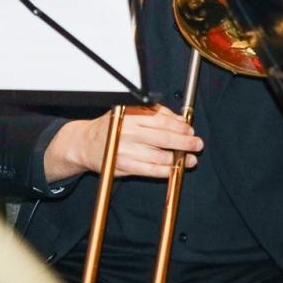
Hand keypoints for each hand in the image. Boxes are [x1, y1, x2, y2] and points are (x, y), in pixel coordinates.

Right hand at [42, 106, 202, 182]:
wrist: (85, 144)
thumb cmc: (111, 126)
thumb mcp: (127, 110)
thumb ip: (152, 111)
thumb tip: (178, 119)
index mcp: (130, 116)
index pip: (161, 120)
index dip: (179, 125)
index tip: (189, 129)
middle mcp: (128, 133)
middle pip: (164, 138)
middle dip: (184, 142)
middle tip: (197, 144)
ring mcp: (126, 152)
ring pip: (159, 156)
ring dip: (178, 159)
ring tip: (190, 159)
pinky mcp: (125, 167)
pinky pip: (150, 171)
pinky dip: (165, 171)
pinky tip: (176, 170)